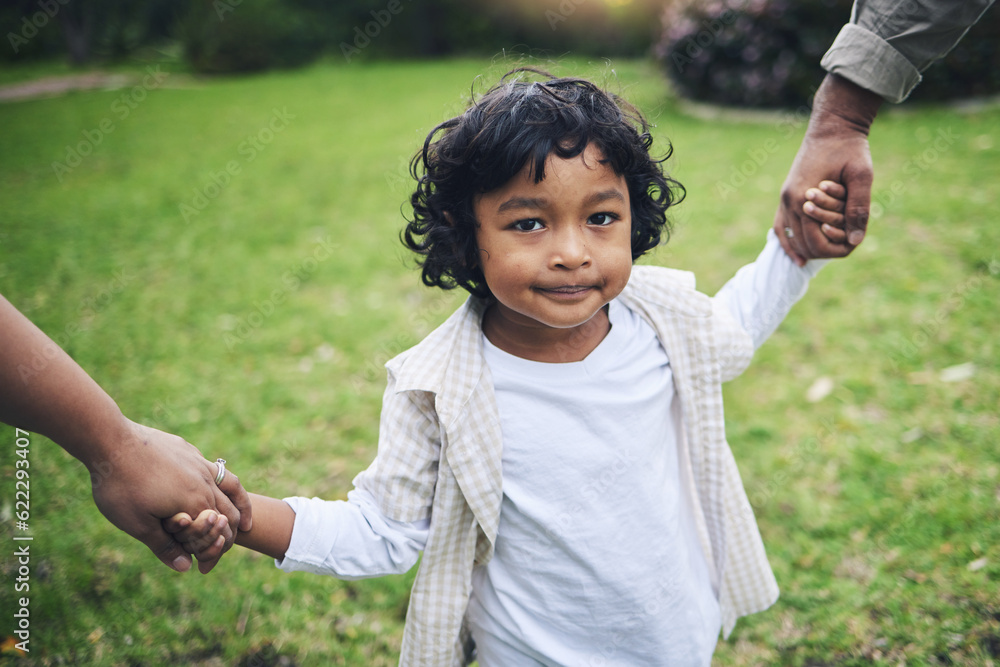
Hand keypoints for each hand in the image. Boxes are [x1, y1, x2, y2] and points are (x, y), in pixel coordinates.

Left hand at [90, 420, 251, 573]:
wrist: (111, 441)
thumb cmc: (121, 486)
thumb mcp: (137, 523)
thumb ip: (164, 546)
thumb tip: (185, 567)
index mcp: (195, 503)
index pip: (219, 533)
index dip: (215, 554)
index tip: (205, 568)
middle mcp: (204, 483)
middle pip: (230, 511)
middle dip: (232, 532)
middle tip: (225, 546)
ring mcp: (199, 464)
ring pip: (231, 486)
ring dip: (240, 506)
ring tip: (245, 519)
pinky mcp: (188, 451)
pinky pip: (215, 469)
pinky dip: (223, 484)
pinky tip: (214, 485)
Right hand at [774, 74, 881, 264]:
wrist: (832, 126)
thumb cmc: (849, 148)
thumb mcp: (862, 175)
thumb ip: (859, 207)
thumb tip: (856, 241)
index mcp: (803, 197)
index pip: (815, 242)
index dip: (836, 250)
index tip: (854, 245)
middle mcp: (788, 201)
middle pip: (802, 244)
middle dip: (824, 250)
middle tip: (845, 248)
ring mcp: (784, 198)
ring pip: (789, 238)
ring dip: (807, 248)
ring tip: (826, 253)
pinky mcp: (785, 195)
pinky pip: (781, 226)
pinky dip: (789, 242)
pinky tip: (799, 254)